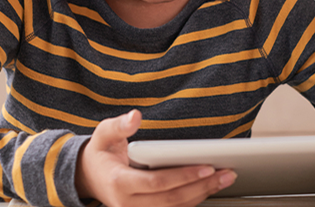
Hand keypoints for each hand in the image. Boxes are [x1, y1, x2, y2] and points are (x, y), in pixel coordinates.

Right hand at [76, 110, 237, 206]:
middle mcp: (128, 204)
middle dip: (202, 187)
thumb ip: (119, 125)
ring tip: (224, 179)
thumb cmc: (101, 153)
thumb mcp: (103, 134)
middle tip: (226, 173)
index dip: (184, 176)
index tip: (207, 166)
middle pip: (171, 200)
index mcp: (119, 183)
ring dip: (202, 195)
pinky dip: (192, 201)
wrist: (88, 177)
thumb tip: (135, 116)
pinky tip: (209, 188)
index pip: (157, 183)